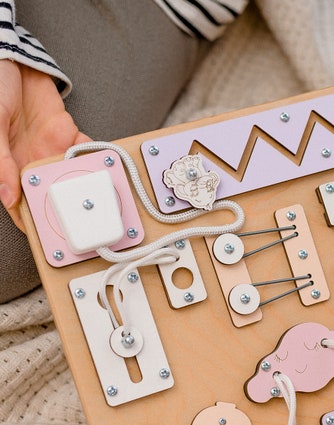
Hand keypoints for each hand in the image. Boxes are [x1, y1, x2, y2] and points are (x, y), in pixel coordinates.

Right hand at [0, 60, 89, 229]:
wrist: (11, 58)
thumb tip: (8, 197)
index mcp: (6, 165)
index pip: (20, 203)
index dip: (33, 223)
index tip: (50, 242)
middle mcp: (30, 161)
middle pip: (51, 194)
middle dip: (67, 209)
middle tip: (86, 226)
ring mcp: (50, 148)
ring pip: (71, 175)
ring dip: (86, 185)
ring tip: (102, 202)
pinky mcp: (67, 133)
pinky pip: (84, 149)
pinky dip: (96, 157)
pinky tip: (107, 169)